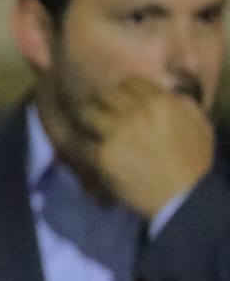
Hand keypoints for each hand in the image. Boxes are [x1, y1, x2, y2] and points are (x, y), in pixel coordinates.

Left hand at [80, 77, 214, 218]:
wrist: (182, 197)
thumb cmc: (194, 163)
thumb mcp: (199, 125)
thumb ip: (182, 105)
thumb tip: (168, 93)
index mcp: (159, 102)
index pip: (130, 83)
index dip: (124, 91)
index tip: (121, 100)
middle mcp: (134, 112)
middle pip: (105, 95)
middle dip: (103, 103)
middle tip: (101, 112)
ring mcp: (115, 132)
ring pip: (88, 114)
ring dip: (87, 120)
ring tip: (87, 127)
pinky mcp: (101, 154)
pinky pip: (82, 143)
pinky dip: (83, 146)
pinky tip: (85, 150)